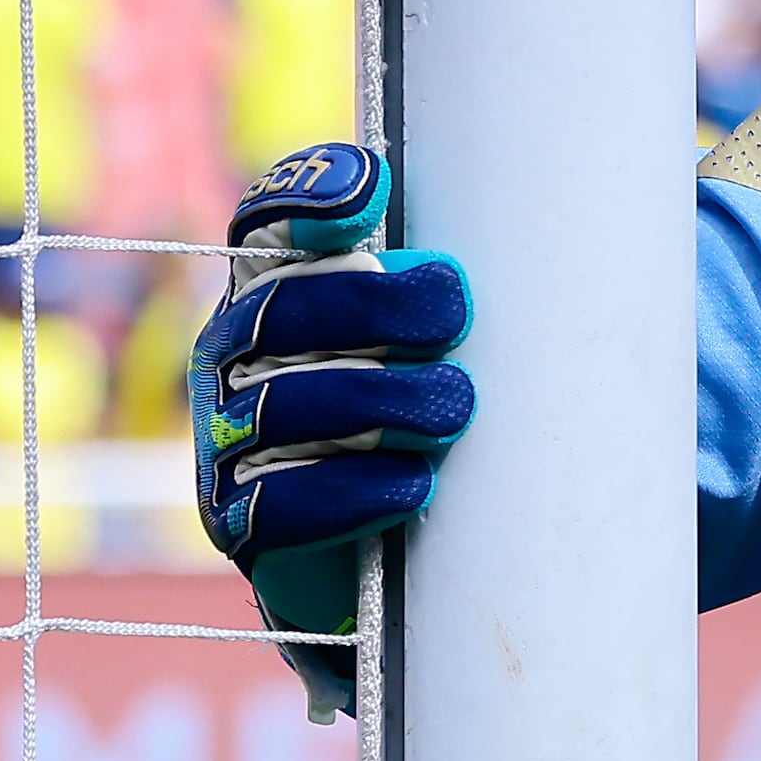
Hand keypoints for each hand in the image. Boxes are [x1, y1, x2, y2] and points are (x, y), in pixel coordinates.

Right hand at [191, 143, 473, 718]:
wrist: (394, 562)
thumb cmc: (424, 423)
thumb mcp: (442, 347)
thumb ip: (454, 287)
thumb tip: (532, 236)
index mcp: (276, 294)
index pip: (271, 226)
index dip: (305, 199)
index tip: (372, 198)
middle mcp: (234, 357)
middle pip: (284, 308)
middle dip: (374, 303)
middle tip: (454, 315)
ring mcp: (228, 440)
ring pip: (287, 403)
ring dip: (380, 400)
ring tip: (454, 409)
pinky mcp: (241, 522)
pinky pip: (280, 504)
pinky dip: (354, 494)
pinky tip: (415, 487)